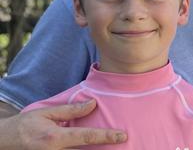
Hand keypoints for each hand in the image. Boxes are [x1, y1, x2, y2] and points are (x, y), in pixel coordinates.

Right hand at [0, 100, 126, 149]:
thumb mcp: (45, 114)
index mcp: (56, 138)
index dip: (107, 137)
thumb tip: (93, 104)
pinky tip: (95, 148)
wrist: (5, 142)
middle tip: (122, 144)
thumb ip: (70, 111)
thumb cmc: (25, 126)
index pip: (87, 137)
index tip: (122, 136)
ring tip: (114, 148)